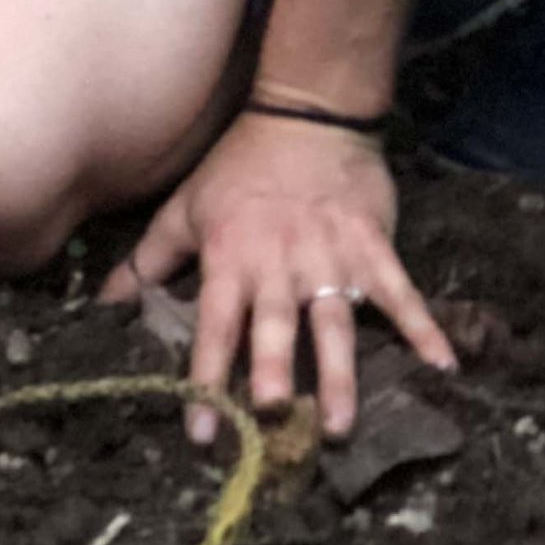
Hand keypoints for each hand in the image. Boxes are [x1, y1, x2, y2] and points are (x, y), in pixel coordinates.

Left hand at [102, 112, 456, 442]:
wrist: (307, 113)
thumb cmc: (239, 168)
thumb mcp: (185, 207)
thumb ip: (148, 261)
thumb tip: (101, 306)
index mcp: (230, 258)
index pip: (214, 325)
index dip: (206, 377)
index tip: (202, 430)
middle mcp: (279, 264)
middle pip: (275, 325)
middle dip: (273, 371)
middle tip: (275, 419)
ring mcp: (330, 256)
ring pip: (334, 321)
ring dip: (339, 372)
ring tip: (342, 424)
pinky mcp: (371, 245)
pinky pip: (399, 291)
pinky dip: (422, 326)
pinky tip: (442, 365)